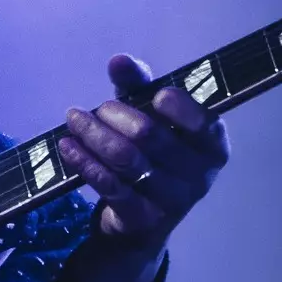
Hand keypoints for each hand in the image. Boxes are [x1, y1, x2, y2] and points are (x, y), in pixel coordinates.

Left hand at [59, 54, 229, 281]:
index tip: (157, 95)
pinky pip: (109, 185)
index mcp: (213, 146)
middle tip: (97, 108)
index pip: (203, 124)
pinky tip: (68, 146)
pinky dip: (85, 162)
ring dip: (95, 135)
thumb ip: (140, 86)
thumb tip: (119, 61)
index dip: (181, 108)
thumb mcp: (151, 116)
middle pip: (152, 137)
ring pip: (126, 159)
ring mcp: (172, 201)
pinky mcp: (142, 219)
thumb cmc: (154, 155)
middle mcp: (199, 175)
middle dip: (116, 115)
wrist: (144, 221)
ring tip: (74, 118)